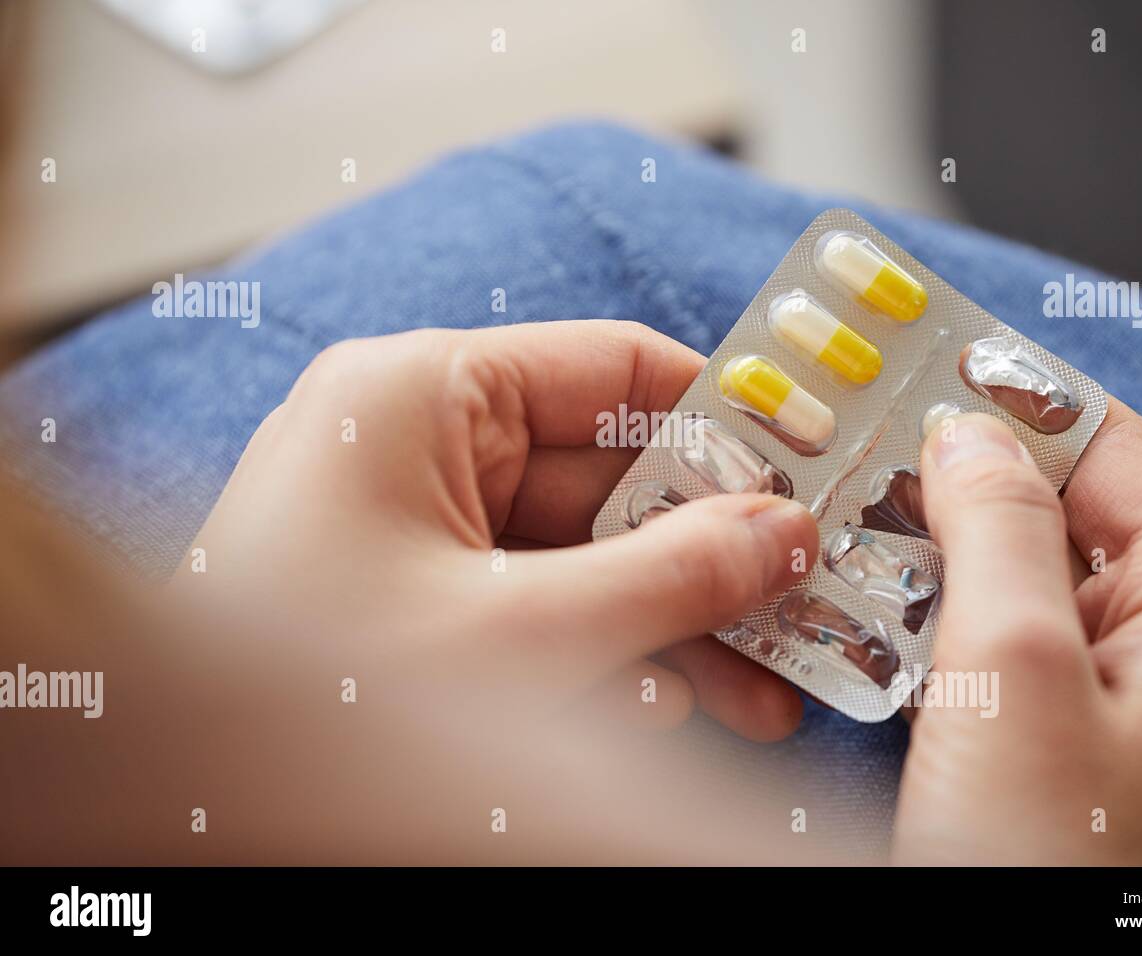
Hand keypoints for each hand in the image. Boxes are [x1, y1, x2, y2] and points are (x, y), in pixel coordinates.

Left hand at [180, 321, 817, 739]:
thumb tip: (783, 533)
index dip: (726, 416)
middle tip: (805, 602)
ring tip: (768, 689)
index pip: (615, 369)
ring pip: (586, 554)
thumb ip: (669, 577)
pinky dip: (611, 654)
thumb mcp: (520, 634)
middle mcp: (421, 446)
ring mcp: (417, 528)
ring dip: (678, 621)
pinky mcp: (417, 603)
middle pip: (613, 475)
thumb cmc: (315, 702)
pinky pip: (542, 607)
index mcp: (423, 396)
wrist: (192, 812)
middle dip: (713, 552)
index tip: (815, 466)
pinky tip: (672, 707)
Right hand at [893, 402, 1141, 863]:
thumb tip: (970, 435)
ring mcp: (1116, 701)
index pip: (1117, 454)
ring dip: (939, 552)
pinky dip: (937, 617)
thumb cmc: (1045, 860)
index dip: (1024, 401)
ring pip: (1023, 582)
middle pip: (1068, 514)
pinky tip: (870, 608)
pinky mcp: (1061, 742)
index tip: (926, 366)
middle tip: (860, 450)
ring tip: (847, 523)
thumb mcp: (1017, 673)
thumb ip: (999, 532)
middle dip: (966, 479)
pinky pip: (1001, 647)